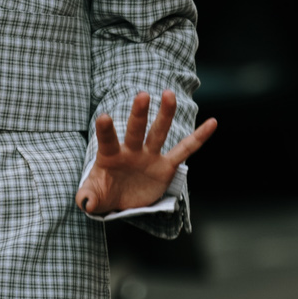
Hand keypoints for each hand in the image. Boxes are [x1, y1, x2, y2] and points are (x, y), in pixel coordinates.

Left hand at [75, 90, 216, 215]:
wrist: (121, 200)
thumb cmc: (103, 193)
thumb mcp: (93, 197)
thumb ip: (88, 197)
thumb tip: (85, 203)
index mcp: (110, 156)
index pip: (107, 140)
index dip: (105, 130)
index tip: (103, 117)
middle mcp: (131, 150)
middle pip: (135, 129)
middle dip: (138, 114)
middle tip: (142, 95)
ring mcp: (150, 155)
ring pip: (159, 132)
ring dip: (165, 114)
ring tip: (168, 95)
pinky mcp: (166, 165)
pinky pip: (185, 150)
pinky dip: (199, 137)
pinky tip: (212, 122)